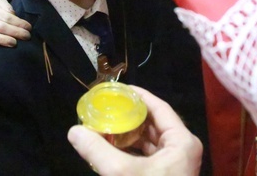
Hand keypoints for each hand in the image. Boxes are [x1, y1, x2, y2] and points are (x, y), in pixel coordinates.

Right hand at [68, 86, 202, 175]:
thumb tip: (73, 131)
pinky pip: (150, 158)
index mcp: (182, 141)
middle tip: (107, 107)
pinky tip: (112, 149)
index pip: (160, 107)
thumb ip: (97, 150)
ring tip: (106, 125)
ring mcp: (177, 166)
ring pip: (151, 142)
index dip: (138, 96)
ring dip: (129, 135)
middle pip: (155, 123)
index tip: (117, 89)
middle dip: (130, 116)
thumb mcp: (121, 173)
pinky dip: (132, 152)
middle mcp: (183, 150)